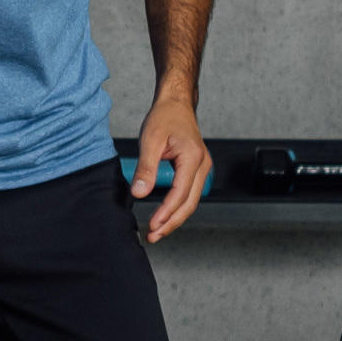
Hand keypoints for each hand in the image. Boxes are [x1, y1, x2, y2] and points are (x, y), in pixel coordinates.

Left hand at [126, 85, 211, 239]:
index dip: (166, 213)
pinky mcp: (197, 170)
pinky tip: (165, 215)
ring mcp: (202, 168)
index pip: (180, 194)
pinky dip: (177, 207)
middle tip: (153, 236)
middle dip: (171, 223)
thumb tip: (138, 193)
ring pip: (191, 201)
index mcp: (193, 158)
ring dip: (174, 218)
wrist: (176, 105)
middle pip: (189, 203)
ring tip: (156, 230)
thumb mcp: (150, 140)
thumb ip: (145, 168)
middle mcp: (202, 165)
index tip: (152, 225)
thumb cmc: (165, 117)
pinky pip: (189, 194)